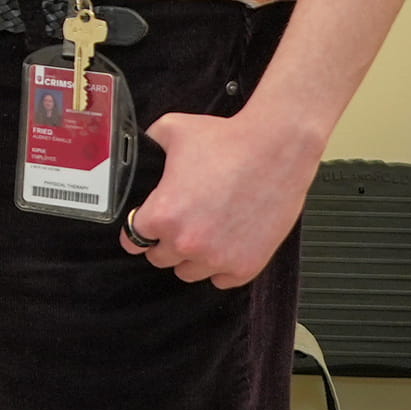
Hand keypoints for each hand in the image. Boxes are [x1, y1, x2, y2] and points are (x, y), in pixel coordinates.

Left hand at [124, 106, 326, 287]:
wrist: (277, 150)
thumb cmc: (228, 140)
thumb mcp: (172, 129)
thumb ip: (148, 144)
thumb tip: (140, 151)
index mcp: (161, 215)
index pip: (133, 240)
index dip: (139, 230)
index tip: (148, 225)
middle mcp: (186, 243)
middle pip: (160, 258)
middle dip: (165, 242)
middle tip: (181, 222)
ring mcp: (217, 259)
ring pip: (189, 273)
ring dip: (192, 257)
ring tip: (204, 232)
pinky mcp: (246, 267)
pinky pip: (222, 280)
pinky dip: (222, 266)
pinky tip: (226, 244)